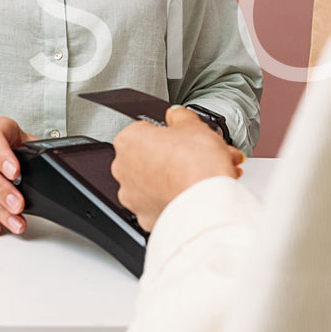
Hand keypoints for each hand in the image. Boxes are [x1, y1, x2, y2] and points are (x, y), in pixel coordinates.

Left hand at [111, 106, 244, 230]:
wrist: (206, 203)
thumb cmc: (196, 164)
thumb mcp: (192, 124)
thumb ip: (180, 115)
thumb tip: (176, 114)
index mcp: (128, 141)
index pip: (145, 130)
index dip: (169, 133)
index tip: (182, 137)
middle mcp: (124, 169)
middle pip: (152, 156)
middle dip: (177, 155)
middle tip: (199, 155)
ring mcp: (133, 196)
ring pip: (158, 180)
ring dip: (180, 175)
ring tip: (206, 173)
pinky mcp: (146, 216)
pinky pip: (162, 201)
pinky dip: (178, 196)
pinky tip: (197, 191)